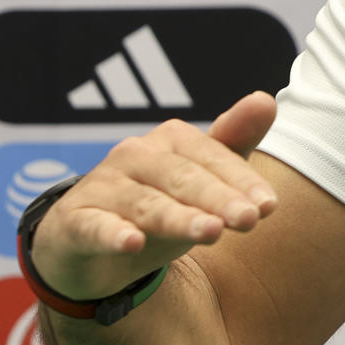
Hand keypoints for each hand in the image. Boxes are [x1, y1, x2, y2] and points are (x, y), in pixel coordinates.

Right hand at [28, 92, 278, 302]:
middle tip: (249, 219)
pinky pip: (94, 227)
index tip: (269, 206)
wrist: (88, 245)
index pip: (213, 159)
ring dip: (178, 218)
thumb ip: (234, 143)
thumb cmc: (159, 204)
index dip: (242, 182)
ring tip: (211, 232)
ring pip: (146, 204)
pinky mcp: (75, 222)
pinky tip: (132, 244)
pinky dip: (112, 234)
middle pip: (183, 178)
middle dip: (218, 199)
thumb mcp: (201, 179)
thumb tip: (266, 100)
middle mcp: (135, 155)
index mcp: (170, 141)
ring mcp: (103, 187)